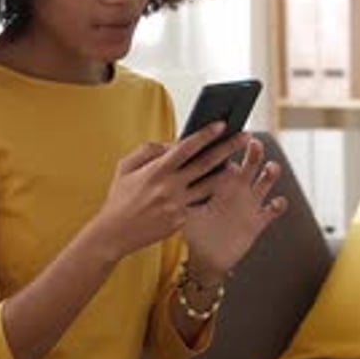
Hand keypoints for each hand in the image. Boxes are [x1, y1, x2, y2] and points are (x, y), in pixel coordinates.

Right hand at [94, 123, 248, 258]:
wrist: (114, 233)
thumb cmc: (119, 198)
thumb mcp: (125, 167)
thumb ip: (148, 150)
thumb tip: (170, 144)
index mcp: (156, 170)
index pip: (186, 147)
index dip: (206, 135)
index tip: (221, 125)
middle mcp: (170, 187)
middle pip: (206, 163)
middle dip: (228, 148)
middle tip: (244, 137)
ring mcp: (178, 205)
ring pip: (209, 186)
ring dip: (225, 173)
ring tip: (237, 164)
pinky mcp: (181, 221)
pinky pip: (198, 203)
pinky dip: (207, 194)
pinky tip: (217, 187)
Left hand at [182, 137, 287, 279]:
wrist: (207, 257)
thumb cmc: (194, 232)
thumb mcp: (187, 211)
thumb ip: (183, 196)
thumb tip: (169, 182)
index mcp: (219, 183)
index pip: (227, 160)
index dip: (228, 149)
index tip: (228, 137)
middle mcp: (237, 189)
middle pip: (249, 164)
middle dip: (253, 152)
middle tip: (253, 143)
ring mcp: (250, 203)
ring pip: (265, 181)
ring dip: (270, 172)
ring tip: (270, 168)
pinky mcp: (258, 220)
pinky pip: (274, 209)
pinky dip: (277, 204)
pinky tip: (275, 202)